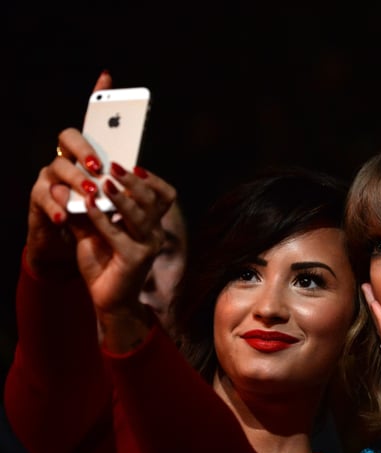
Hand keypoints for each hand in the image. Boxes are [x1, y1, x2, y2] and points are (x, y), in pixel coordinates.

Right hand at [24, 71, 112, 277]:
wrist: (70, 244)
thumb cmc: (95, 216)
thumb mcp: (114, 199)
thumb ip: (124, 183)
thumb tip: (142, 171)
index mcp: (88, 155)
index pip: (91, 122)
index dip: (96, 98)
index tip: (108, 79)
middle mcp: (66, 158)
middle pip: (69, 137)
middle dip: (85, 149)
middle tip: (100, 166)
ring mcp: (49, 176)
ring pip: (57, 167)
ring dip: (75, 180)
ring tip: (91, 193)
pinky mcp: (38, 199)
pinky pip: (43, 197)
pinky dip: (56, 207)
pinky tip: (66, 216)